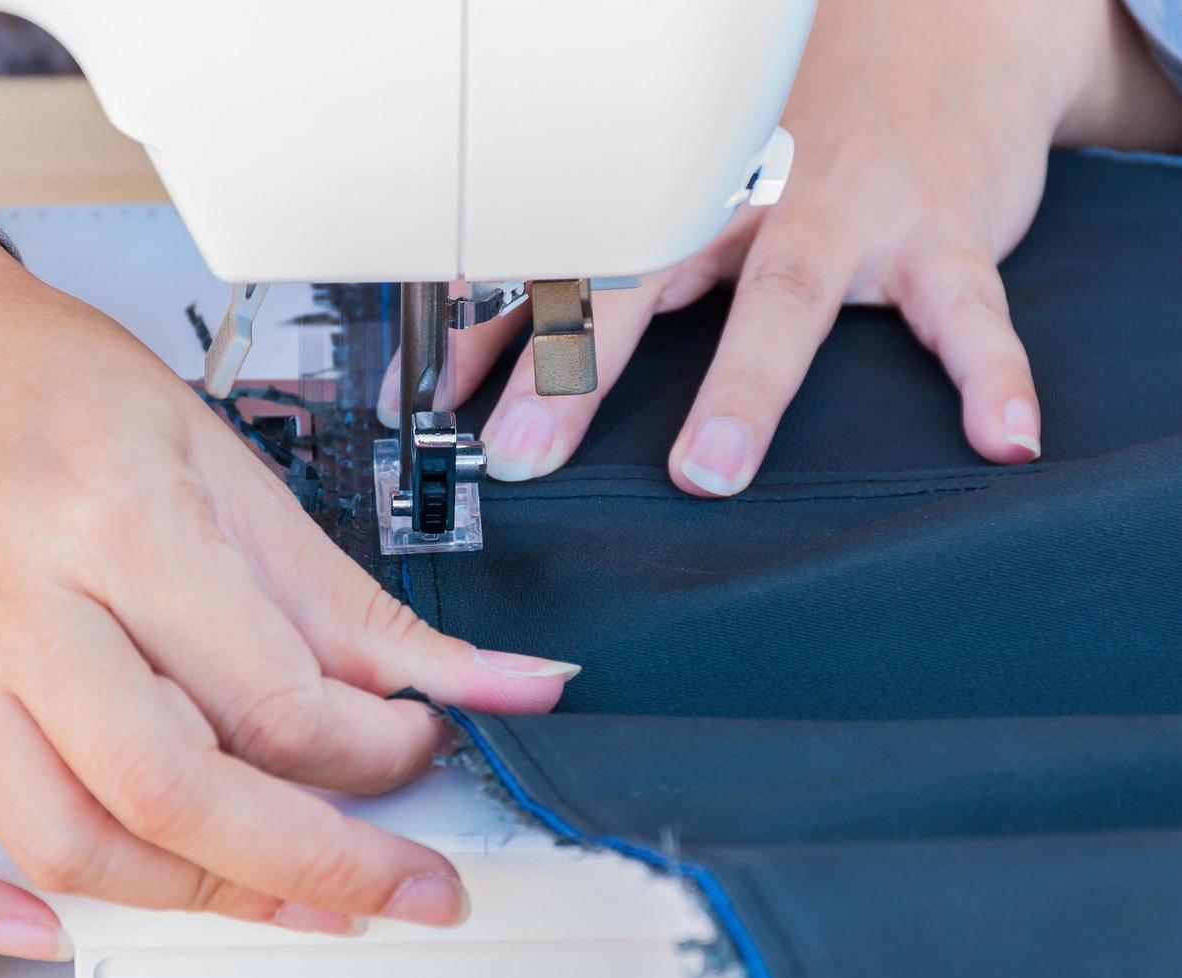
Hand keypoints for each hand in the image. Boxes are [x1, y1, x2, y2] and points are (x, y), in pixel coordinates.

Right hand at [0, 226, 576, 958]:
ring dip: (193, 891)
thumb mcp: (229, 463)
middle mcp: (17, 600)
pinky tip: (42, 926)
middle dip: (315, 861)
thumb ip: (348, 600)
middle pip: (173, 788)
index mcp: (119, 518)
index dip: (379, 749)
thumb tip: (484, 682)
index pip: (275, 695)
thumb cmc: (61, 389)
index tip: (418, 745)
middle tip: (401, 882)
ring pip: (64, 837)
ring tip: (284, 892)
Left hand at [386, 0, 1181, 492]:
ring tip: (711, 471)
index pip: (573, 265)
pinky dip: (989, 372)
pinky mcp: (947, 233)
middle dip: (578, 367)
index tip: (441, 405)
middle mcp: (749, 201)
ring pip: (789, 293)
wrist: (940, 40)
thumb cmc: (802, 137)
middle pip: (649, 280)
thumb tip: (483, 353)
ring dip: (746, 383)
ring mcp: (850, 216)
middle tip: (524, 449)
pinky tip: (1000, 433)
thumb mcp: (694, 195)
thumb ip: (599, 278)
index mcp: (682, 198)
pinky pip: (971, 309)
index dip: (500, 332)